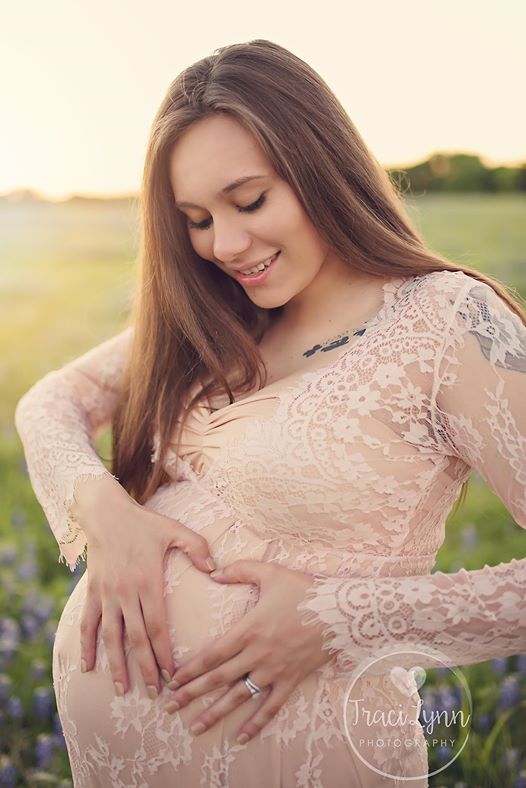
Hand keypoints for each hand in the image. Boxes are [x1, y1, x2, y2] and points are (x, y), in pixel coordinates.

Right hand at [72, 474, 215, 698]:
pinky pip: (88, 624)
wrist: (106, 513)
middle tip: (152, 694)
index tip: (171, 675)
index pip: (157, 626)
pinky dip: (86, 646)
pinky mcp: (93, 592)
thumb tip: (216, 569)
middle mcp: (126, 592)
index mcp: (148, 581)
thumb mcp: (174, 530)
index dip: (163, 652)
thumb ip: (197, 547)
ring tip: (121, 689)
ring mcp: (107, 594)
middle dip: (144, 668)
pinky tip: (87, 667)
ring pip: (111, 637)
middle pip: (135, 638)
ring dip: (116, 665)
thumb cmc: (144, 523)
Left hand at [164, 560, 332, 743]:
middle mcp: (258, 654)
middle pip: (218, 679)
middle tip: (169, 708)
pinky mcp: (291, 680)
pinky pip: (270, 707)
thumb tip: (213, 572)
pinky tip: (240, 738)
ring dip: (215, 713)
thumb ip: (240, 570)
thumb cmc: (305, 590)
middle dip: (191, 694)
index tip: (171, 681)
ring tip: (194, 728)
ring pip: (239, 697)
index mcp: (249, 630)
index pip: (212, 655)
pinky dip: (256, 724)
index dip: (190, 669)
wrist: (341, 611)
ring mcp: (274, 671)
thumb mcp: (270, 573)